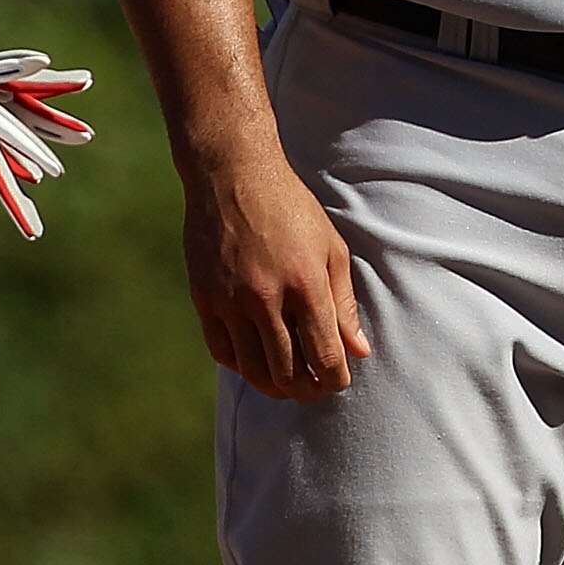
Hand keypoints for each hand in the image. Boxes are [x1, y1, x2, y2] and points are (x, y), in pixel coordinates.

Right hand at [180, 146, 370, 401]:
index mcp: (306, 284)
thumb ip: (344, 303)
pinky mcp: (204, 298)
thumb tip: (359, 351)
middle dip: (307, 390)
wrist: (233, 174)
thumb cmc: (290, 208)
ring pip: (252, 370)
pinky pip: (222, 351)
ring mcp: (231, 300)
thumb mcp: (330, 248)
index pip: (325, 356)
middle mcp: (267, 297)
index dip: (335, 379)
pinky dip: (241, 366)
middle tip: (313, 387)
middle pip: (288, 373)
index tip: (338, 379)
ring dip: (274, 386)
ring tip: (286, 383)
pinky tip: (255, 360)